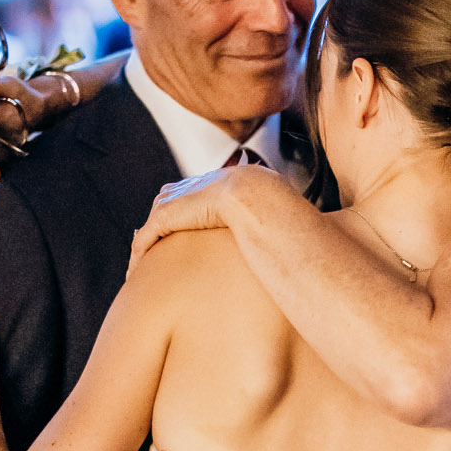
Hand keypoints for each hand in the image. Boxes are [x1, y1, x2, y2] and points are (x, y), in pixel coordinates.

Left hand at [129, 165, 300, 269]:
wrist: (262, 199)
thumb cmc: (283, 212)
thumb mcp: (283, 216)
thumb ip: (283, 225)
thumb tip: (315, 241)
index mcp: (228, 181)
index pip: (200, 196)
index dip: (189, 216)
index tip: (184, 239)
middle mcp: (201, 183)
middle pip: (172, 203)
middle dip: (161, 225)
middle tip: (152, 253)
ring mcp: (185, 195)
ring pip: (157, 220)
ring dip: (146, 243)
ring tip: (139, 267)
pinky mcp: (171, 211)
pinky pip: (149, 233)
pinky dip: (141, 249)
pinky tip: (135, 269)